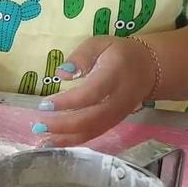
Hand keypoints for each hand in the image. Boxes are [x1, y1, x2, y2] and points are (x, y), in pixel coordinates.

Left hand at [33, 36, 156, 146]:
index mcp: (113, 75)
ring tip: (41, 140)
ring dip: (66, 138)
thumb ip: (81, 56)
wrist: (150, 68)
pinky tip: (55, 143)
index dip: (67, 102)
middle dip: (62, 125)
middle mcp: (117, 99)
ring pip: (92, 131)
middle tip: (38, 125)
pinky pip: (94, 135)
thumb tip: (61, 73)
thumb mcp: (100, 43)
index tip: (44, 105)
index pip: (90, 94)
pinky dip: (74, 141)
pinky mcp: (114, 123)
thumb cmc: (119, 53)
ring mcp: (118, 114)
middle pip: (90, 118)